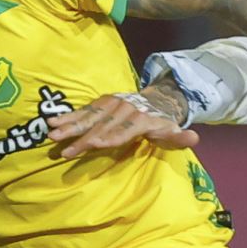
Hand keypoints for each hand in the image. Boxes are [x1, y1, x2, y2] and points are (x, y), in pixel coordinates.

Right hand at [49, 92, 198, 156]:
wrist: (157, 99)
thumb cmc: (163, 123)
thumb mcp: (173, 130)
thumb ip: (180, 136)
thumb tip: (194, 137)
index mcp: (140, 119)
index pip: (122, 131)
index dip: (109, 137)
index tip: (95, 144)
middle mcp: (124, 110)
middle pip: (101, 126)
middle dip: (83, 137)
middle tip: (66, 149)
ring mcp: (111, 104)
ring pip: (89, 116)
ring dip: (70, 125)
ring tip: (52, 133)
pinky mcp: (102, 102)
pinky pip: (84, 110)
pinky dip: (68, 115)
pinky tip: (52, 121)